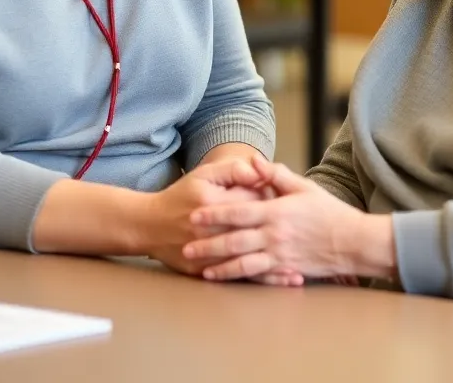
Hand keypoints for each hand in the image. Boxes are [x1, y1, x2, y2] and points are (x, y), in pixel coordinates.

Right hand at [142, 161, 302, 285]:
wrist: (150, 224)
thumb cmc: (182, 195)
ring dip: (274, 268)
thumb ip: (233, 169)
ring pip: (246, 262)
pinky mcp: (203, 270)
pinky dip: (259, 280)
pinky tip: (278, 282)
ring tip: (300, 272)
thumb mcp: (205, 174)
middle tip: (302, 238)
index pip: (252, 204)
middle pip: (253, 234)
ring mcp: (207, 254)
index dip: (273, 204)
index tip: (290, 205)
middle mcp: (211, 232)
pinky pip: (235, 276)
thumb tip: (258, 169)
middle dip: (278, 238)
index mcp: (215, 204)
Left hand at [181, 159, 376, 281]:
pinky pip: (259, 277)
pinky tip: (227, 280)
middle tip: (186, 246)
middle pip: (234, 241)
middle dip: (208, 244)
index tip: (195, 214)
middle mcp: (274, 235)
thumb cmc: (328, 211)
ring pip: (242, 264)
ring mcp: (279, 256)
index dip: (215, 214)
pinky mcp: (285, 270)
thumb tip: (255, 162)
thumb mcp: (304, 187)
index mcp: (276, 212)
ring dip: (219, 266)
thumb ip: (277, 174)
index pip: (239, 212)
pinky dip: (240, 279)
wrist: (352, 242)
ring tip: (200, 268)